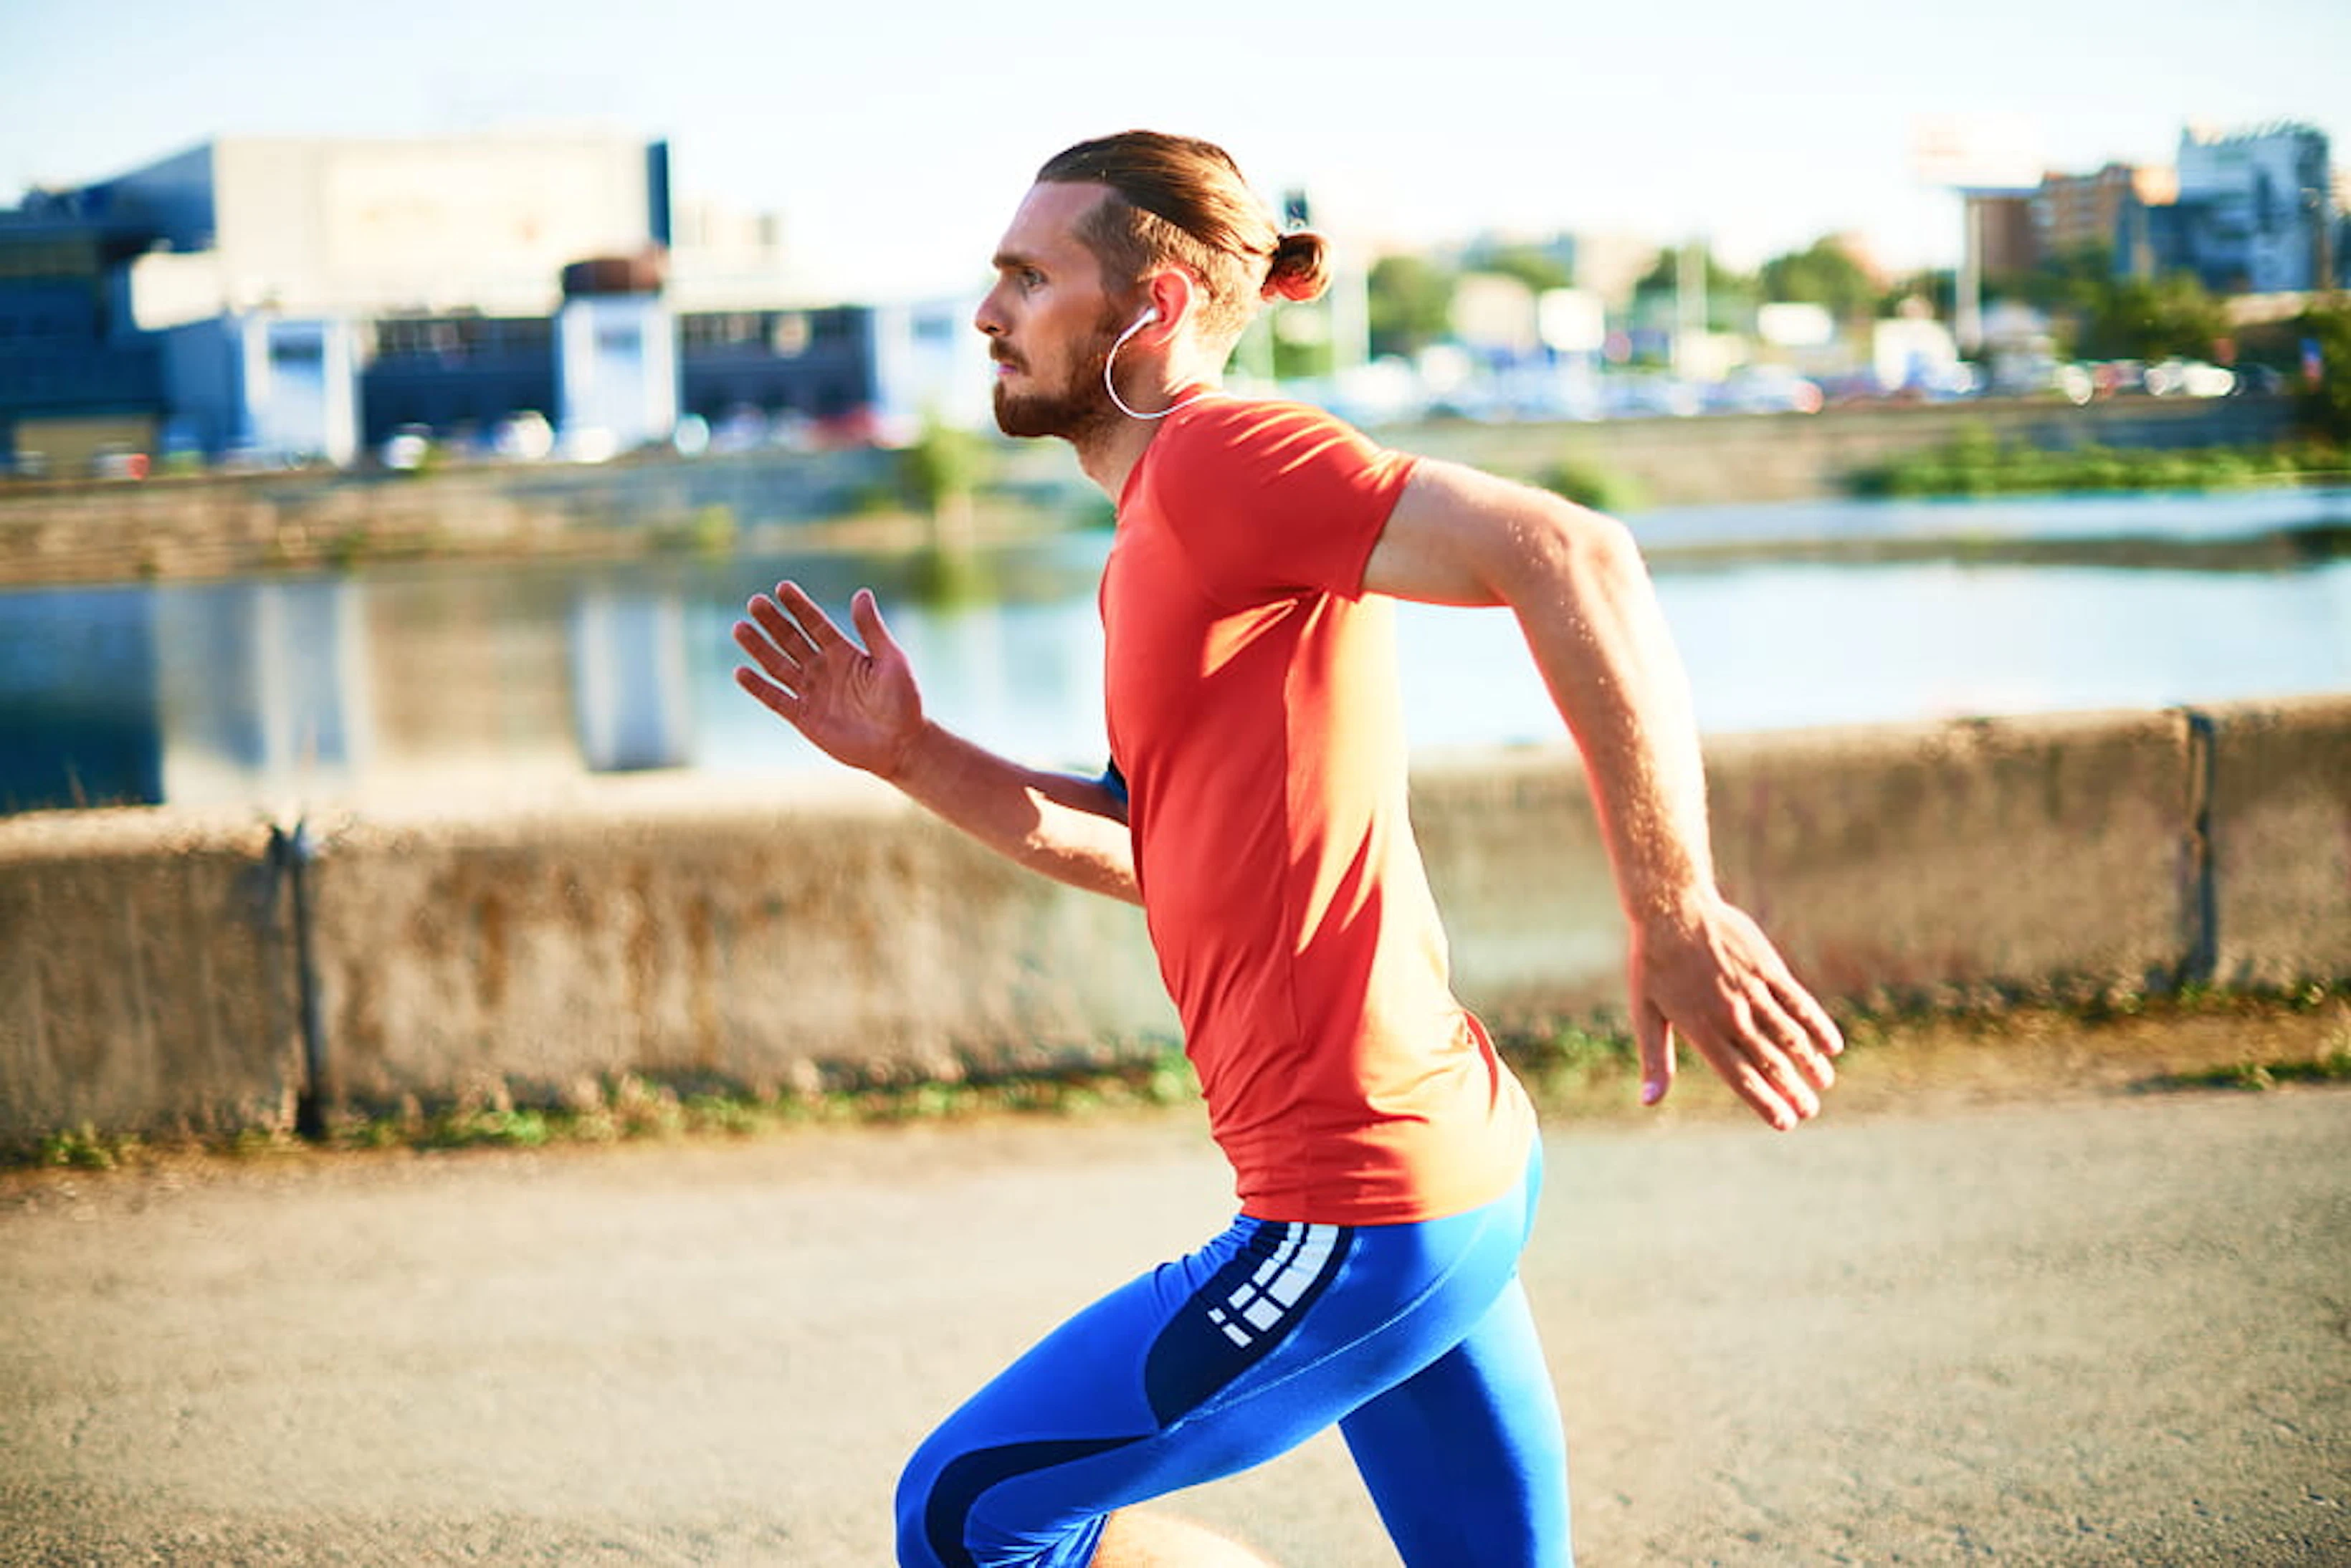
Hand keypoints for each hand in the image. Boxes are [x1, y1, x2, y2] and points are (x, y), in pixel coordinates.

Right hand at [733, 583, 922, 777]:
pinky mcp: (804, 717)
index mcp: (843, 652)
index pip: (815, 624)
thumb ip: (872, 629)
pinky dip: (758, 687)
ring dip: (759, 648)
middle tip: (755, 602)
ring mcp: (811, 692)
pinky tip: (741, 671)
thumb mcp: (891, 659)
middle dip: (773, 621)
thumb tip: (861, 593)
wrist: (901, 744)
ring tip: (740, 628)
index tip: (782, 587)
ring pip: (778, 665)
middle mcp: (823, 669)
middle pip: (791, 640)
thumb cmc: (903, 701)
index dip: (799, 606)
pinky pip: (776, 699)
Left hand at [1627, 894, 1842, 1130]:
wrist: (1673, 908)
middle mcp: (1733, 1016)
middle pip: (1771, 1062)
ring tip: (1824, 1083)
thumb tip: (1649, 1102)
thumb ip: (1655, 1059)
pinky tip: (1832, 1044)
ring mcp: (1753, 991)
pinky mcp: (1768, 968)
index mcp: (1703, 1031)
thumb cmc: (1653, 963)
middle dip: (1793, 1091)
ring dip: (1811, 1062)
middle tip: (1810, 1111)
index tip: (1786, 1123)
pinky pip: (1799, 1002)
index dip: (1766, 1104)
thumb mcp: (1645, 1013)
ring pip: (1790, 1036)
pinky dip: (1818, 1025)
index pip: (1741, 1078)